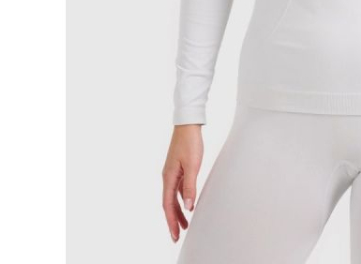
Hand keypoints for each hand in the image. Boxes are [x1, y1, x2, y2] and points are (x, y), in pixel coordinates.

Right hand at [162, 125, 203, 242]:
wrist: (188, 124)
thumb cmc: (190, 142)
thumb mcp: (193, 165)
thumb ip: (190, 186)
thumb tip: (188, 207)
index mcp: (168, 177)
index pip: (168, 205)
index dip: (170, 221)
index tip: (174, 235)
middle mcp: (168, 176)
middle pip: (169, 204)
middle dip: (173, 220)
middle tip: (177, 236)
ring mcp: (172, 172)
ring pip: (173, 197)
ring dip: (178, 211)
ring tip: (185, 224)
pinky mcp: (178, 168)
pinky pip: (178, 189)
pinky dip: (182, 199)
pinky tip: (189, 204)